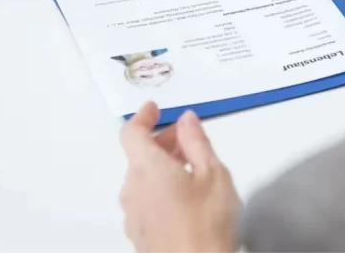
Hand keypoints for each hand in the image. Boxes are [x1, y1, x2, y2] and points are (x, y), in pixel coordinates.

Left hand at [120, 102, 240, 252]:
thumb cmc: (208, 222)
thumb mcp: (214, 174)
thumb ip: (197, 142)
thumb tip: (186, 119)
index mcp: (147, 168)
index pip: (131, 132)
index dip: (142, 117)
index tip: (155, 109)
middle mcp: (132, 189)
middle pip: (138, 155)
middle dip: (161, 142)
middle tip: (188, 140)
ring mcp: (132, 215)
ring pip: (141, 179)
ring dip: (160, 166)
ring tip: (191, 170)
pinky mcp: (138, 235)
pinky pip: (143, 200)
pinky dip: (158, 188)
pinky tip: (183, 197)